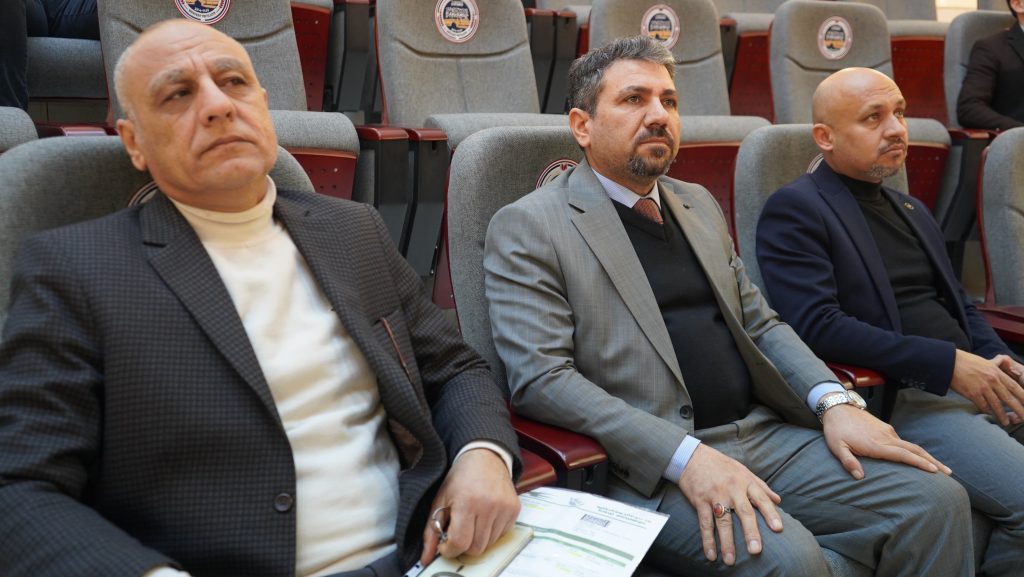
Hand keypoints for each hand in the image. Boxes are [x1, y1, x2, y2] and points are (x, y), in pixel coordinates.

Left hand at [420, 448, 519, 564]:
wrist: (485, 457)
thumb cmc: (460, 478)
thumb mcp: (440, 501)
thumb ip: (431, 531)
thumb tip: (426, 557)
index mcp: (466, 501)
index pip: (460, 542)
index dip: (449, 549)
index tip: (445, 544)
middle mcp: (488, 505)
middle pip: (475, 548)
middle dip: (463, 545)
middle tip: (458, 532)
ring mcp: (504, 508)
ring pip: (489, 544)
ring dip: (477, 539)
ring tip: (471, 521)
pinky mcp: (514, 510)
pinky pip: (501, 535)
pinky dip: (490, 532)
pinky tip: (484, 517)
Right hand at [676, 443, 782, 565]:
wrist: (692, 456)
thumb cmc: (721, 465)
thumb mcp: (743, 471)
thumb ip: (761, 486)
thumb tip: (778, 501)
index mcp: (745, 481)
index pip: (761, 499)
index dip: (770, 514)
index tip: (778, 529)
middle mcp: (731, 488)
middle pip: (744, 512)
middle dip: (750, 532)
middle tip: (755, 551)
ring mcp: (715, 495)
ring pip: (723, 521)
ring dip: (726, 542)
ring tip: (731, 561)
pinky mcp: (700, 500)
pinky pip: (704, 523)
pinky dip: (707, 540)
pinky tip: (711, 555)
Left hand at [821, 404, 950, 478]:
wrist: (837, 407)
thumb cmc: (836, 430)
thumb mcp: (837, 447)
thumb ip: (848, 462)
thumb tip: (859, 477)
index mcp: (877, 444)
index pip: (903, 455)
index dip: (920, 463)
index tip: (935, 471)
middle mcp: (886, 437)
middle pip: (914, 450)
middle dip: (932, 461)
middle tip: (949, 473)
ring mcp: (887, 432)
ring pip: (910, 446)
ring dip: (925, 456)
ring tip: (938, 468)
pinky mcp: (885, 428)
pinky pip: (903, 441)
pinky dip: (913, 451)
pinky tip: (917, 458)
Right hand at [950, 350, 1023, 425]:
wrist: (949, 363)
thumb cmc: (965, 361)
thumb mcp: (984, 361)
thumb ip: (995, 365)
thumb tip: (1002, 361)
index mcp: (996, 372)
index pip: (1014, 386)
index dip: (1023, 396)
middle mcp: (992, 381)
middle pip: (1009, 398)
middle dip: (1018, 409)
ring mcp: (983, 388)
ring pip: (996, 405)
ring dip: (1002, 415)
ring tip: (1006, 422)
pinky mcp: (973, 394)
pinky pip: (983, 405)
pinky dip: (986, 411)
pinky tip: (988, 414)